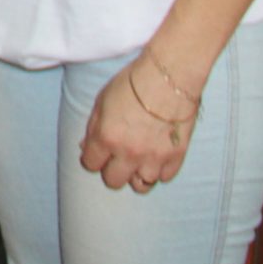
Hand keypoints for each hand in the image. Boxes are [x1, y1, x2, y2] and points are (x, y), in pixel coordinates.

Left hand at [80, 60, 196, 192]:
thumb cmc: (132, 83)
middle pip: (113, 181)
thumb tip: (86, 146)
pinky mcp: (176, 157)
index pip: (91, 165)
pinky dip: (159, 170)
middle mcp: (128, 153)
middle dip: (112, 170)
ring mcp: (154, 158)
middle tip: (117, 158)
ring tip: (138, 161)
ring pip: (141, 186)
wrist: (169, 77)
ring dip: (137, 174)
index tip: (97, 152)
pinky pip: (164, 177)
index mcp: (106, 138)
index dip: (92, 158)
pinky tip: (156, 156)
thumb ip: (93, 127)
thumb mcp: (102, 101)